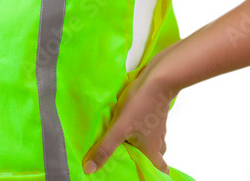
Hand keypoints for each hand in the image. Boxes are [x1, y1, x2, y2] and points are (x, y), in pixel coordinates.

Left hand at [82, 56, 178, 175]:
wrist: (158, 79)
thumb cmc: (140, 104)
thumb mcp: (119, 128)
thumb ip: (105, 148)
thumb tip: (90, 169)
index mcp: (151, 149)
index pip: (158, 170)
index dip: (152, 175)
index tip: (142, 175)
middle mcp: (157, 140)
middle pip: (157, 157)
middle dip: (147, 160)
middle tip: (133, 160)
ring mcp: (158, 126)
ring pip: (154, 142)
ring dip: (145, 145)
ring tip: (129, 143)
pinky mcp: (155, 113)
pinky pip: (151, 127)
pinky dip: (143, 130)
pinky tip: (132, 122)